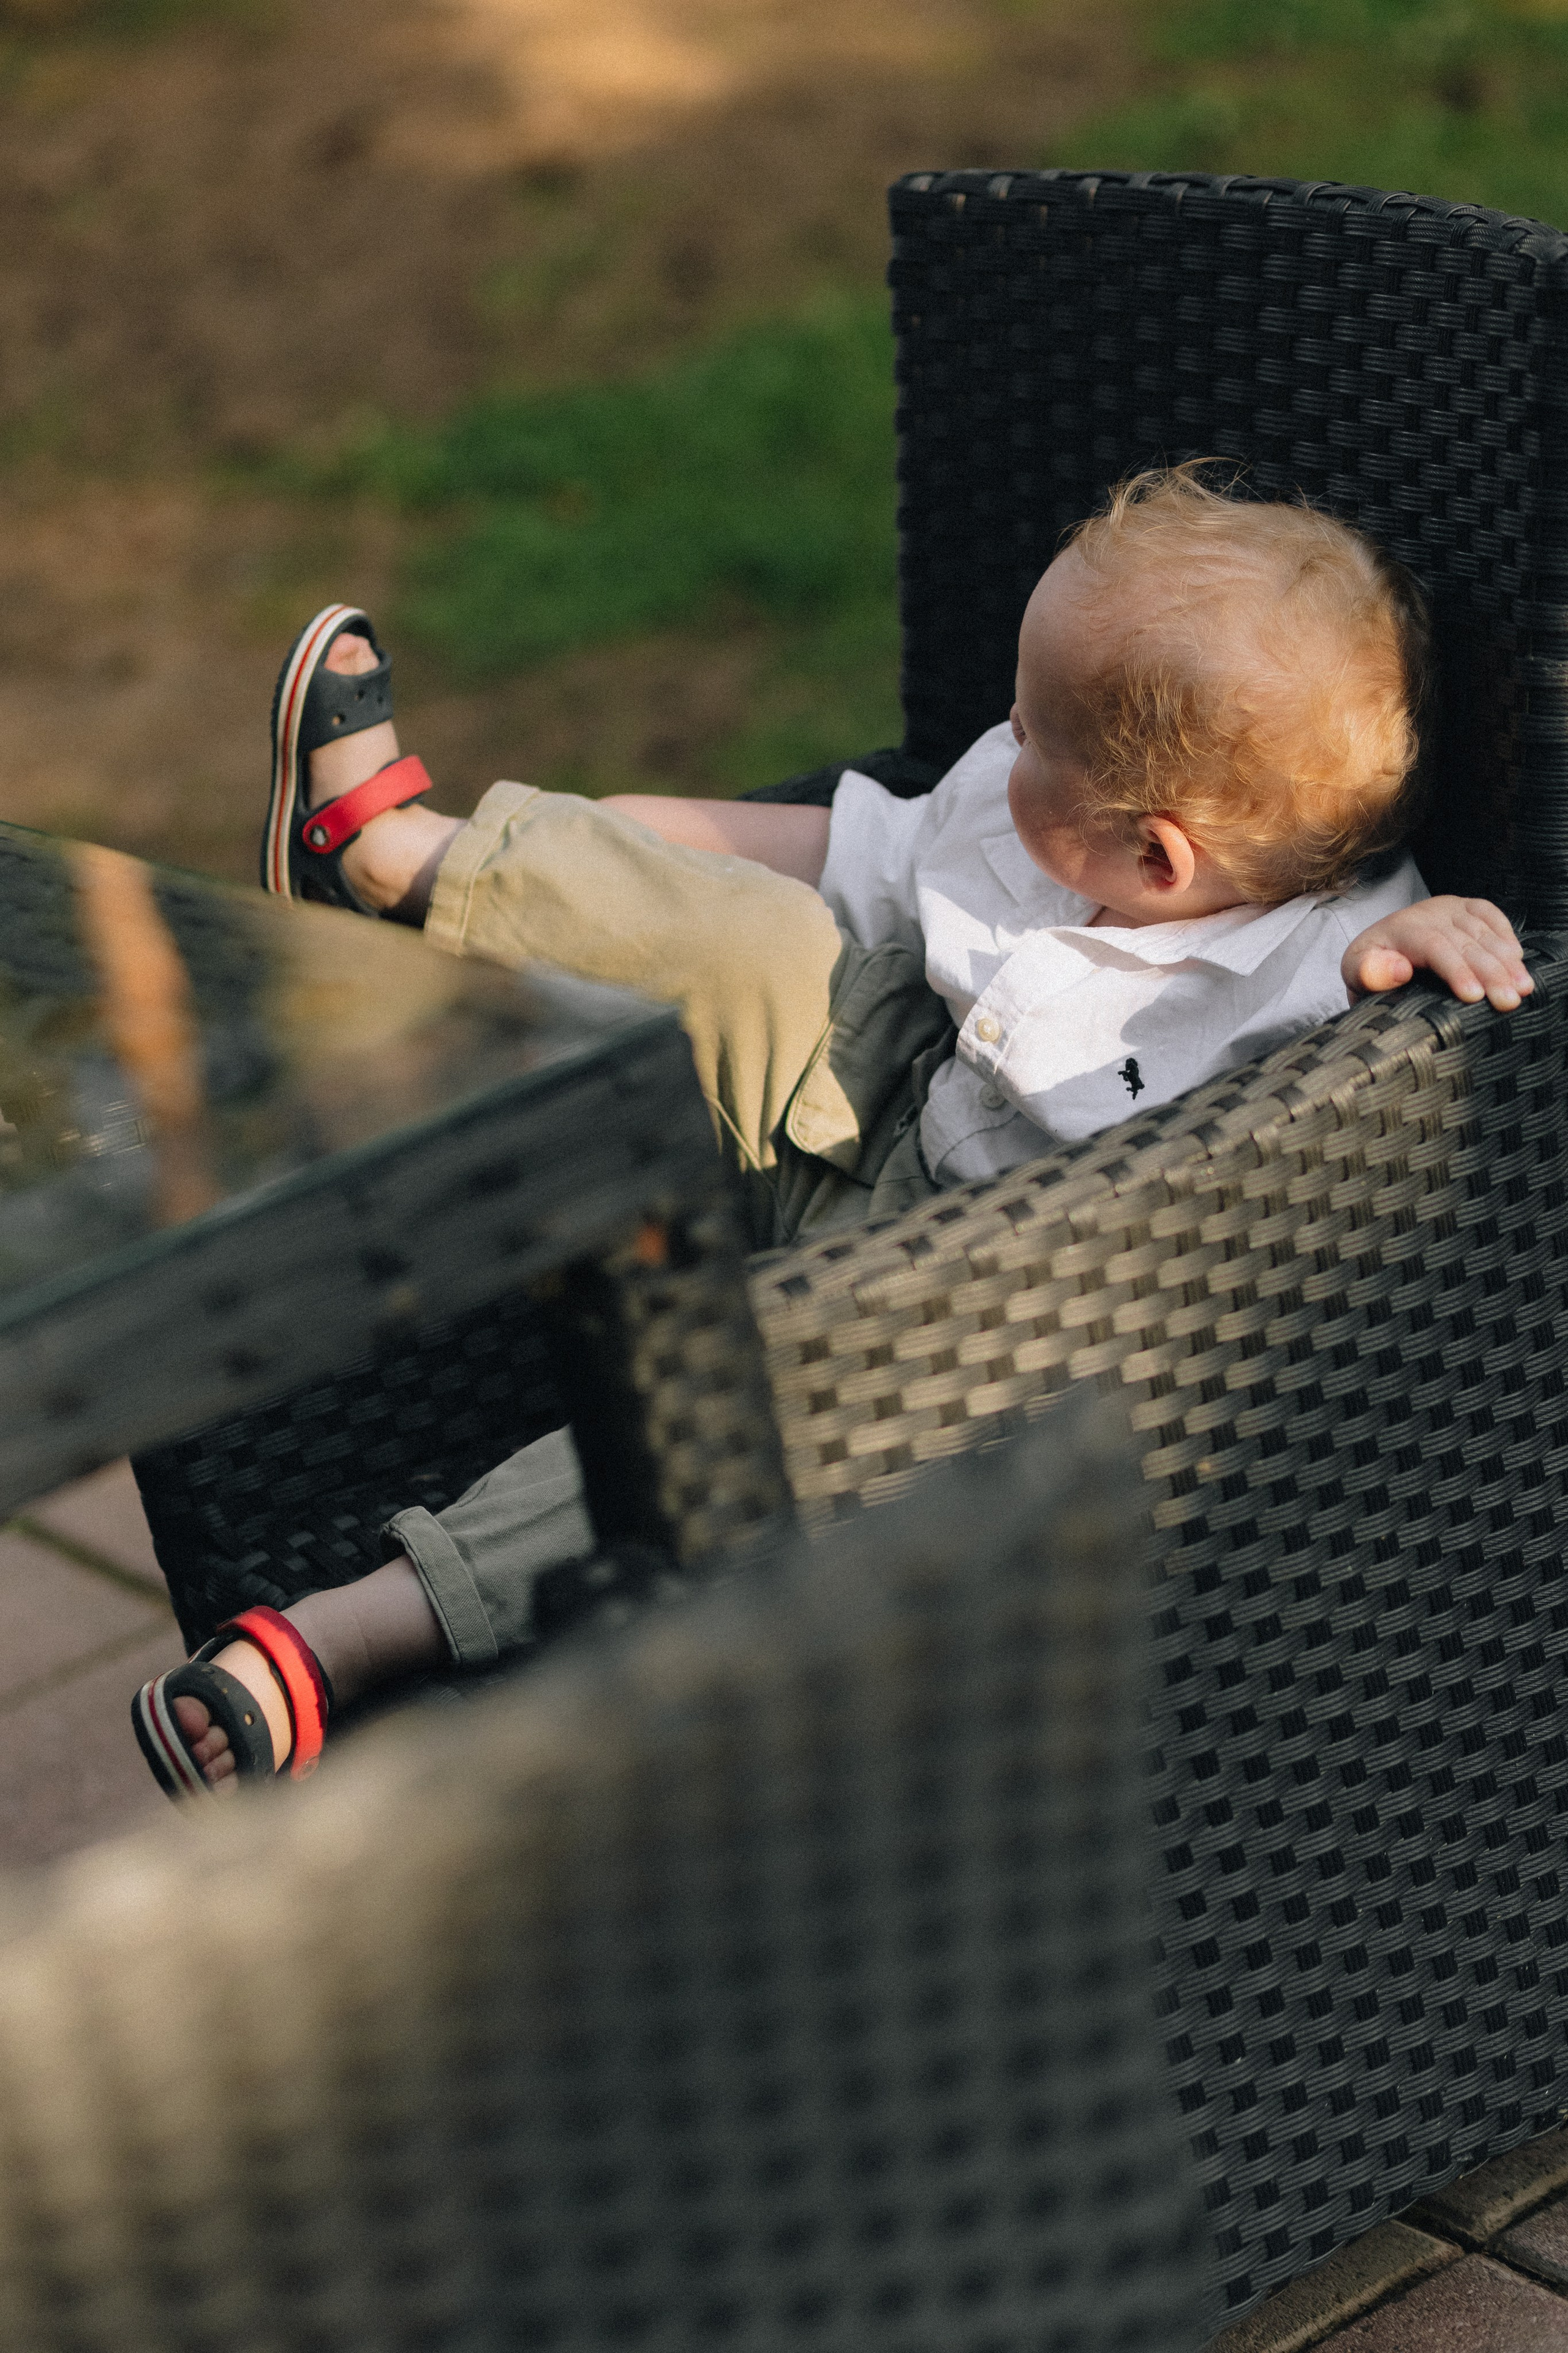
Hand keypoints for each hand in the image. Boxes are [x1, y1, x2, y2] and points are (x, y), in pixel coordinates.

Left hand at [1342, 896, 1531, 1011]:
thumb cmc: (1370, 971)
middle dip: (1490, 972)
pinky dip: (1506, 935)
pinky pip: (1490, 914)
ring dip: (1506, 961)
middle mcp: (1425, 913)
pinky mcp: (1464, 907)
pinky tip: (1518, 958)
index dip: (1456, 970)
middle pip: (1465, 941)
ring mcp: (1447, 908)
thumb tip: (1399, 969)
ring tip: (1522, 988)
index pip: (1433, 946)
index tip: (1474, 996)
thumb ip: (1369, 974)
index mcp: (1398, 930)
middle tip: (1508, 1001)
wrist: (1378, 948)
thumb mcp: (1356, 976)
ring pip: (1482, 931)